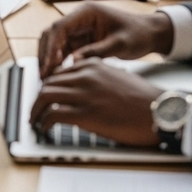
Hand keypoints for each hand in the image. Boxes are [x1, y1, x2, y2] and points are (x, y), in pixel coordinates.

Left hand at [29, 59, 161, 146]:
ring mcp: (84, 94)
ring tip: (35, 119)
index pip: (60, 71)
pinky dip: (44, 121)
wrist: (157, 110)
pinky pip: (54, 114)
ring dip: (36, 109)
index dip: (49, 84)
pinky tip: (44, 127)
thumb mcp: (116, 76)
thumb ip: (98, 76)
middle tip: (35, 109)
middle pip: (49, 82)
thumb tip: (84, 88)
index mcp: (92, 64)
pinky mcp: (85, 114)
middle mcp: (85, 76)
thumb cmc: (142, 98)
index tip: (45, 95)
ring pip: (46, 95)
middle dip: (38, 97)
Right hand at [36, 2, 172, 78]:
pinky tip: (59, 76)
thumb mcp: (119, 44)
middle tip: (44, 76)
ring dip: (50, 58)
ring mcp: (80, 28)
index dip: (51, 47)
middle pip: (53, 33)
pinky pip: (65, 49)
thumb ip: (96, 52)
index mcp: (87, 12)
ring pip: (55, 42)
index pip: (60, 27)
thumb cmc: (137, 34)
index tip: (49, 67)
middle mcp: (79, 18)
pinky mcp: (82, 39)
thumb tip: (74, 62)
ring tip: (48, 79)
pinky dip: (59, 62)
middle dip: (46, 53)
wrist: (149, 33)